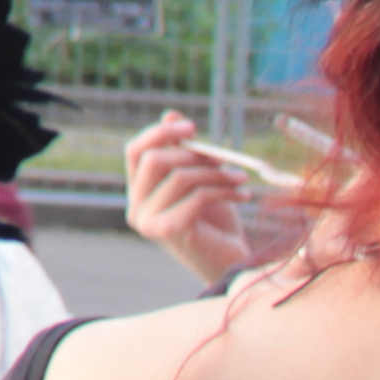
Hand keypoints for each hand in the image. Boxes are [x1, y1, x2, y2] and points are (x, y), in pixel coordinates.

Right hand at [122, 113, 256, 284]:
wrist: (231, 264)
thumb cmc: (216, 223)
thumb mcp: (201, 181)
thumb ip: (185, 152)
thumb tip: (171, 115)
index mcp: (138, 192)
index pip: (135, 151)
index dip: (160, 133)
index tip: (192, 127)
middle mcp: (135, 207)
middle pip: (153, 160)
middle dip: (191, 153)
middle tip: (224, 157)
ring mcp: (149, 222)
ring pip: (179, 178)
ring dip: (216, 173)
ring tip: (241, 178)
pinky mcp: (169, 233)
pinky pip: (195, 198)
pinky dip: (223, 191)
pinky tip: (244, 195)